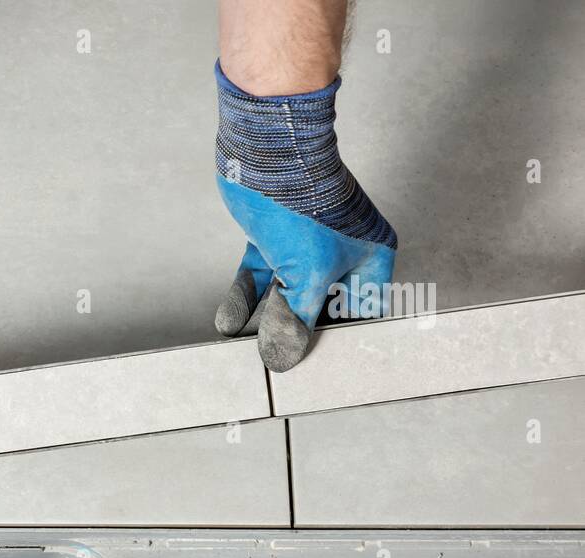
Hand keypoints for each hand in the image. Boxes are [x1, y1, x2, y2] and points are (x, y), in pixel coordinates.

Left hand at [212, 61, 396, 370]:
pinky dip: (245, 297)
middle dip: (298, 331)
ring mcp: (307, 245)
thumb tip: (281, 359)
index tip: (319, 364)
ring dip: (265, 318)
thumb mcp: (306, 274)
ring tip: (246, 348)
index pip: (364, 310)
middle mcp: (343, 251)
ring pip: (287, 291)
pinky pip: (262, 276)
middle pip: (322, 305)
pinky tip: (228, 322)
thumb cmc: (305, 204)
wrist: (269, 151)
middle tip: (278, 362)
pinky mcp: (276, 239)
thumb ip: (296, 320)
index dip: (342, 336)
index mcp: (371, 256)